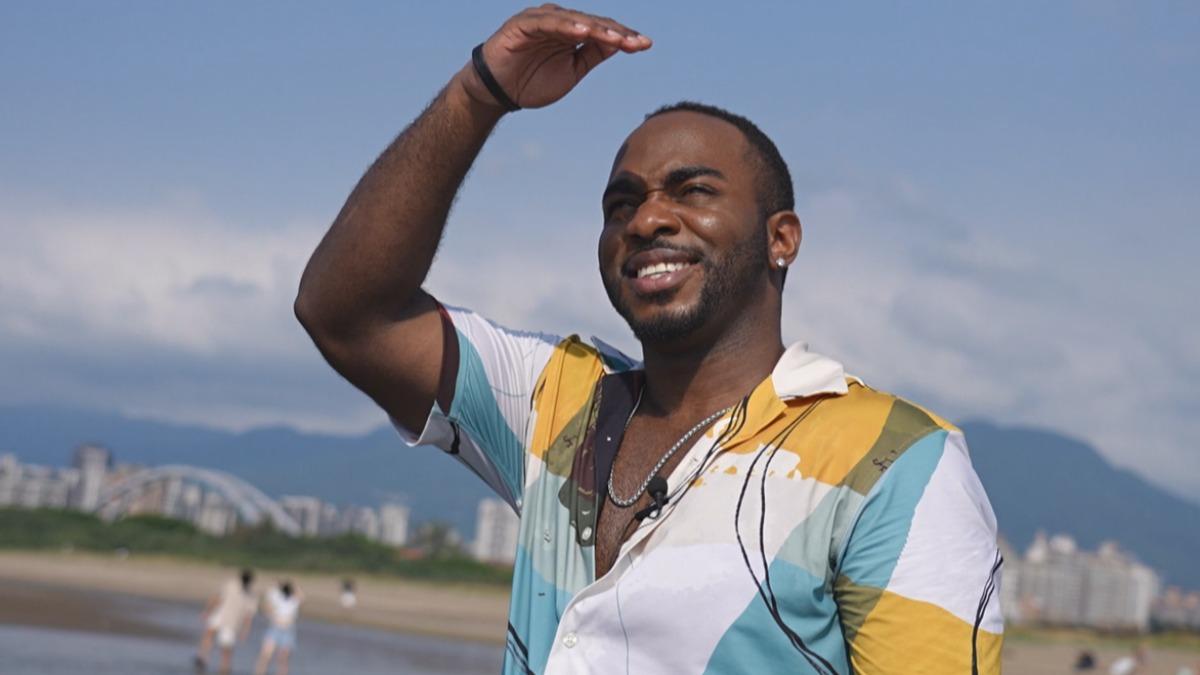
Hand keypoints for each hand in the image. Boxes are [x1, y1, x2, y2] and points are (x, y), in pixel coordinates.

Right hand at [461, 4, 650, 109]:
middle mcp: (560, 21)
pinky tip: (582, 32)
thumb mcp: (571, 72)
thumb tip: (618, 44)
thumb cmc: (532, 81)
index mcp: (572, 32)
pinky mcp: (523, 23)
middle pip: (594, 22)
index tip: (646, 45)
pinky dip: (566, 26)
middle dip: (617, 33)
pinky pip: (547, 22)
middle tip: (638, 43)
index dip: (624, 37)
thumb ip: (592, 55)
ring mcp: (541, 20)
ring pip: (574, 20)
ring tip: (615, 38)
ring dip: (596, 28)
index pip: (603, 31)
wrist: (498, 92)